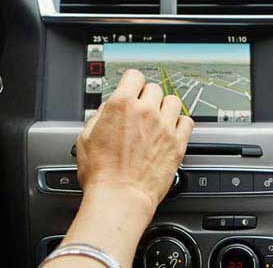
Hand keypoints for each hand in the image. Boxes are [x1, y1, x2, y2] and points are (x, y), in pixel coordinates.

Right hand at [46, 69, 192, 267]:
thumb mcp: (85, 138)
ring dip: (166, 107)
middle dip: (147, 96)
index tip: (132, 89)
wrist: (120, 197)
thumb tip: (105, 111)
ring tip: (158, 118)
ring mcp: (164, 127)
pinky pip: (187, 122)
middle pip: (154, 88)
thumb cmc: (101, 174)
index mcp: (121, 105)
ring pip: (174, 101)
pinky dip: (181, 123)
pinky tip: (172, 130)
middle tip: (142, 109)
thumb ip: (98, 117)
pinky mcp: (177, 143)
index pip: (134, 76)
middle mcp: (145, 111)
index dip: (132, 82)